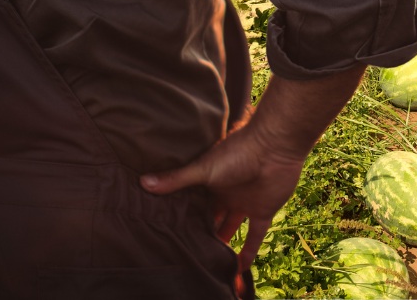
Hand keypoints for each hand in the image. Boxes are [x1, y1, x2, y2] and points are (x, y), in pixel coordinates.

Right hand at [139, 125, 305, 271]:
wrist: (274, 147)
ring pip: (231, 228)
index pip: (194, 204)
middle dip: (201, 232)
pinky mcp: (263, 211)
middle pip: (211, 218)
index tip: (168, 232)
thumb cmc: (238, 152)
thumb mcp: (203, 168)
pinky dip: (248, 252)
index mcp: (210, 182)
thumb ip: (176, 179)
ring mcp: (244, 203)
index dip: (183, 217)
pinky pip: (255, 236)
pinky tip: (239, 269)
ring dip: (222, 243)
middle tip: (185, 250)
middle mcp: (226, 194)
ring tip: (206, 262)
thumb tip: (142, 182)